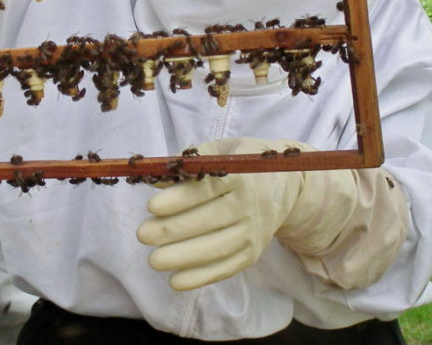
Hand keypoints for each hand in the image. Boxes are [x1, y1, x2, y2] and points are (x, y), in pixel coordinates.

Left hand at [137, 137, 403, 290]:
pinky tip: (175, 281)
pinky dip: (202, 277)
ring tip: (154, 261)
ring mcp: (254, 231)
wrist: (288, 183)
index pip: (207, 188)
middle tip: (143, 234)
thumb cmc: (243, 162)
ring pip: (217, 248)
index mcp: (240, 173)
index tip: (152, 206)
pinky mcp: (254, 252)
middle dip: (173, 230)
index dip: (180, 198)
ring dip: (184, 257)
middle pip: (209, 220)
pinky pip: (227, 268)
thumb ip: (190, 163)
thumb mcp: (222, 150)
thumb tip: (156, 179)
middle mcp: (250, 204)